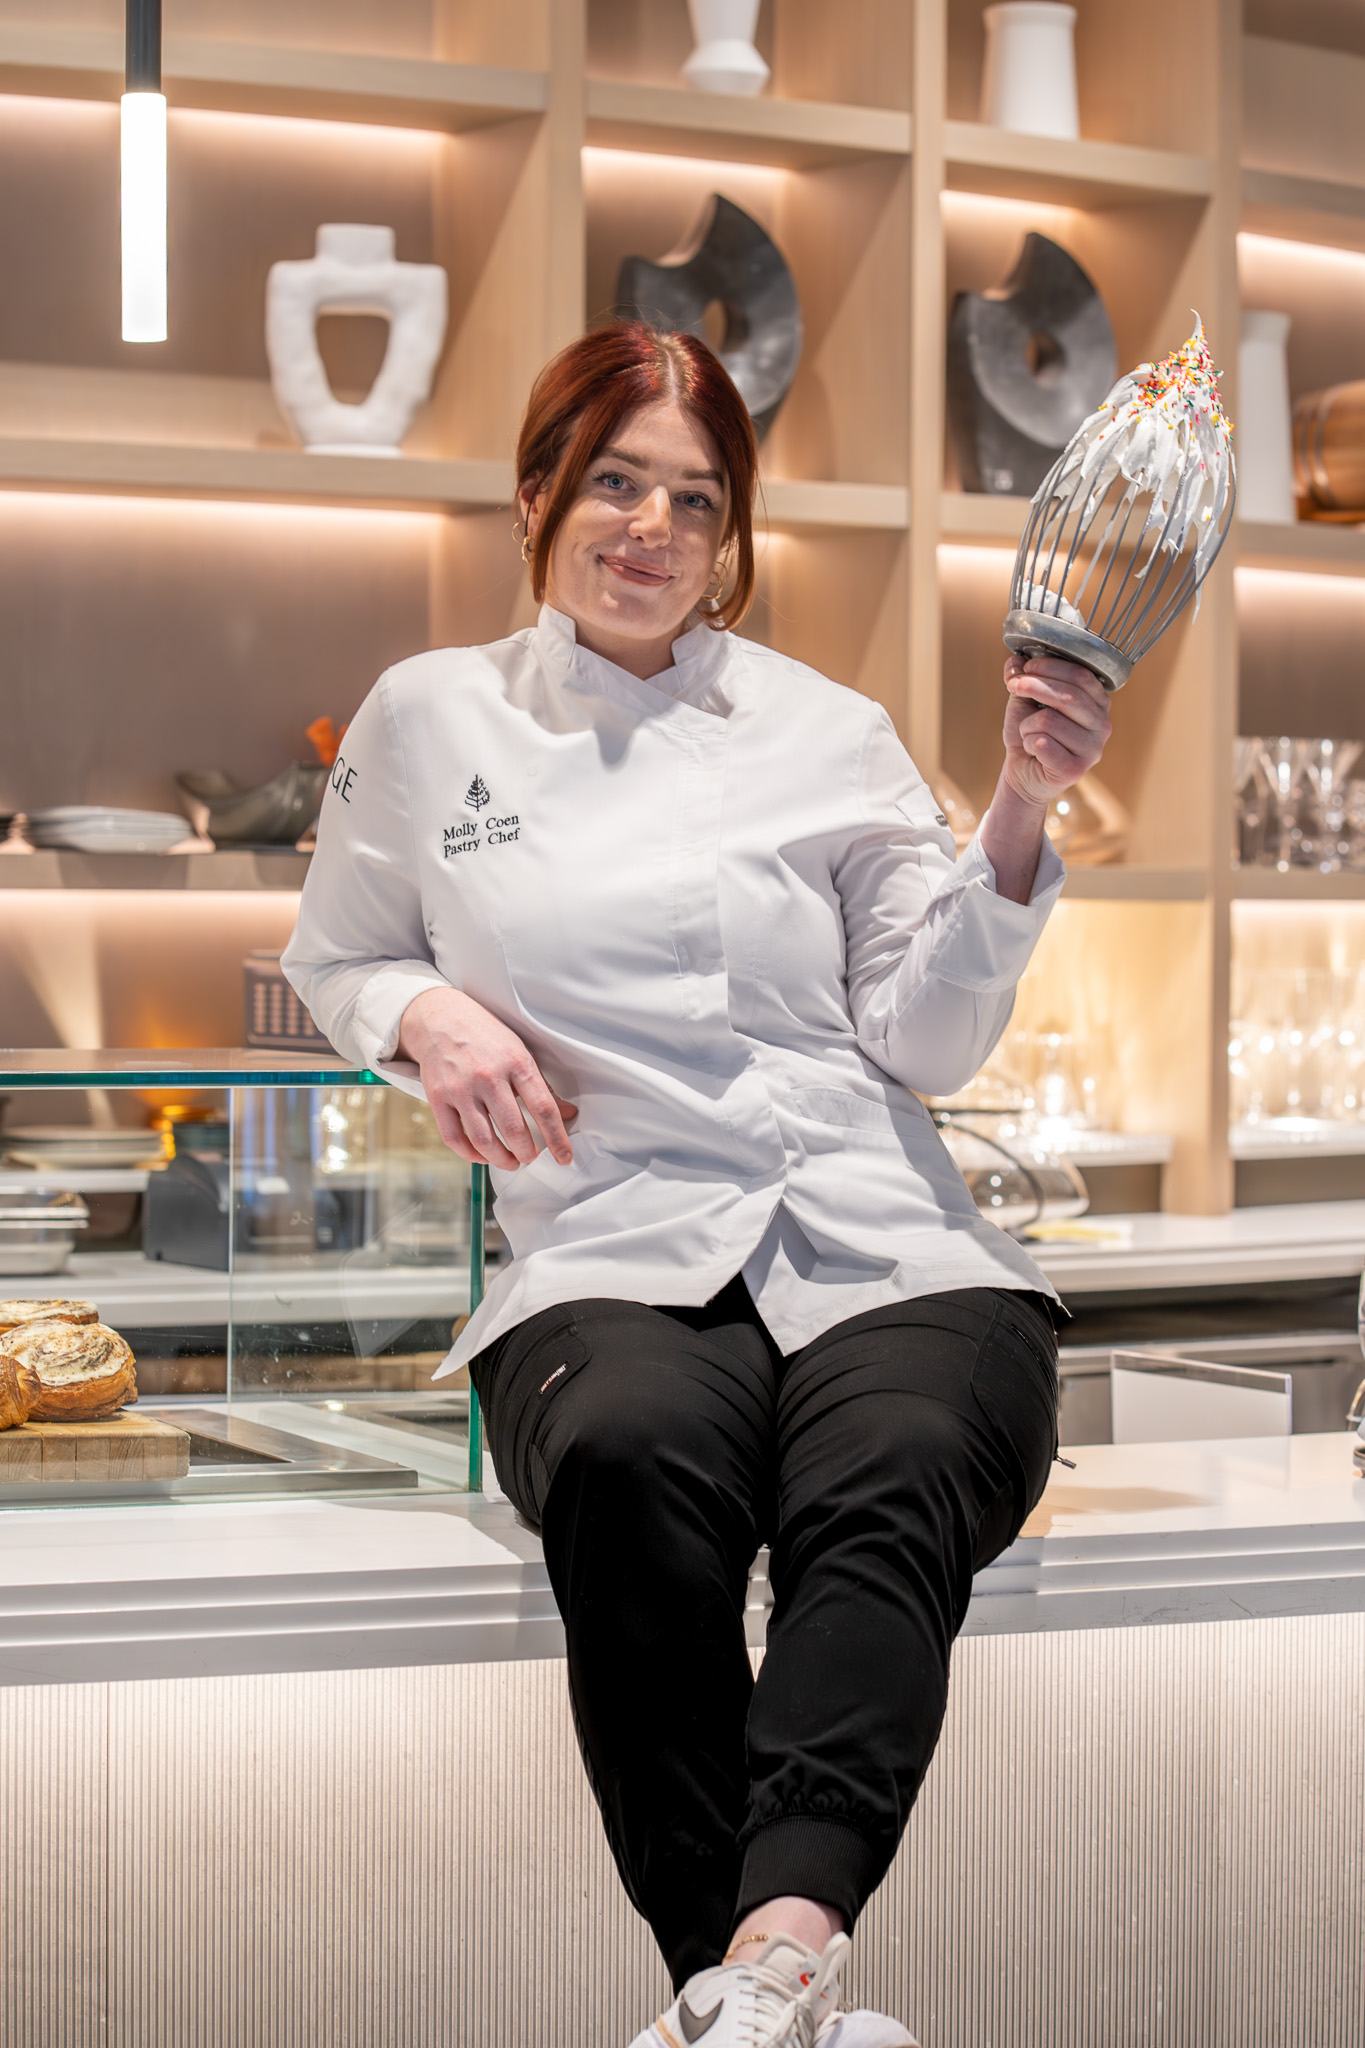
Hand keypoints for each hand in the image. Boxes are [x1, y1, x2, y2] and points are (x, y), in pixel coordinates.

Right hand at [396, 985, 576, 1169]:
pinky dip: (470, 1154)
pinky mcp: (438, 1098)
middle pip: (514, 1129)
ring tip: (511, 1161)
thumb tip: (567, 1113)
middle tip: (531, 1157)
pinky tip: (482, 1155)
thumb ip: (542, 1086)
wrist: (440, 1018)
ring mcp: (461, 1089)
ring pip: (484, 1140)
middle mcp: (488, 1077)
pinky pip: (454, 1138)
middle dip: (527, 1153)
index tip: (564, 1157)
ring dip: (501, 1159)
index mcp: (516, 1063)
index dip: (557, 1138)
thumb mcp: (520, 1052)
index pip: (543, 1108)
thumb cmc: (486, 1036)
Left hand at [1001, 653, 1112, 804]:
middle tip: (1014, 686)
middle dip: (1034, 686)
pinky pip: (1042, 744)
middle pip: (1068, 696)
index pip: (1081, 675)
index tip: (1027, 667)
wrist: (1022, 771)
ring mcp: (1093, 750)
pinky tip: (1033, 750)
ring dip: (1027, 724)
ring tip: (1029, 733)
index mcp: (1098, 703)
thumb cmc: (1029, 733)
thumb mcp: (1024, 699)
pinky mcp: (1076, 770)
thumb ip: (1023, 678)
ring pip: (1049, 720)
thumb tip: (1015, 660)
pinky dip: (1028, 743)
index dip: (1050, 667)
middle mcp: (1102, 725)